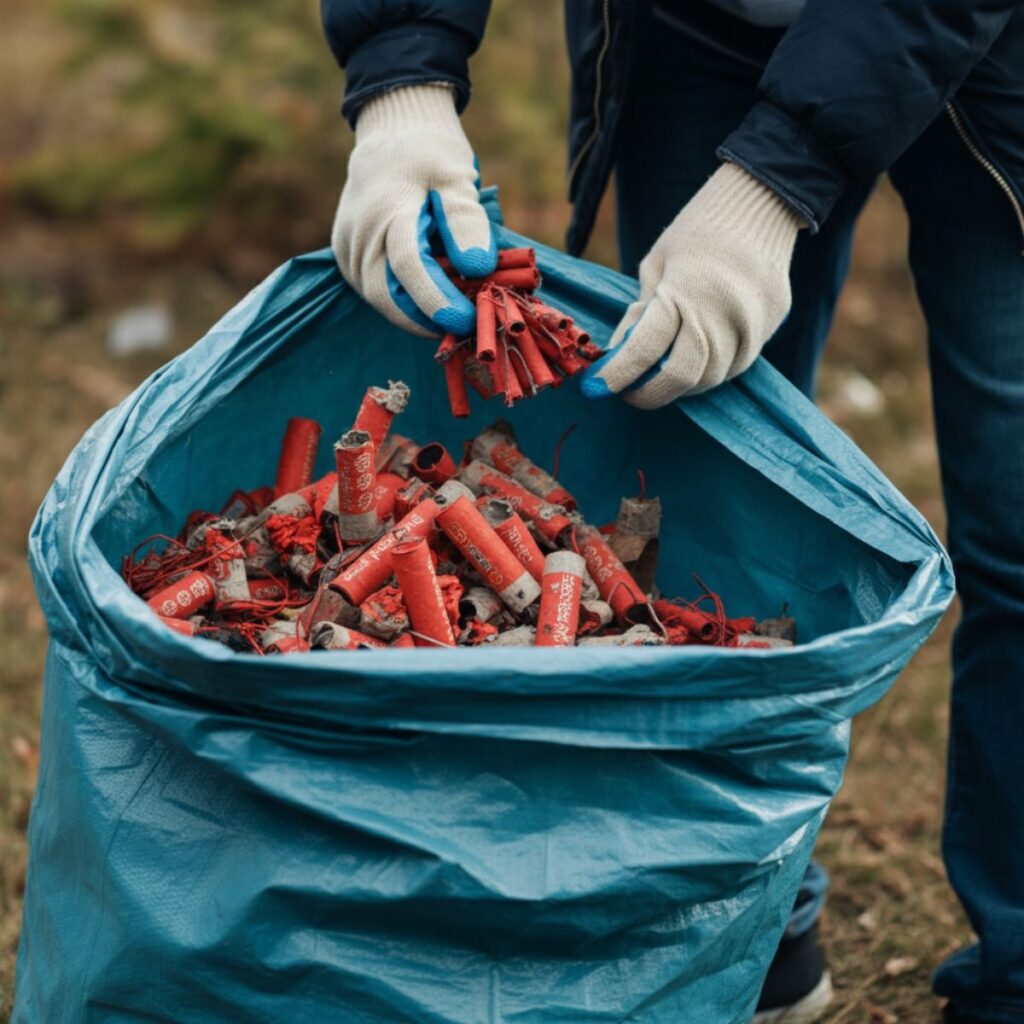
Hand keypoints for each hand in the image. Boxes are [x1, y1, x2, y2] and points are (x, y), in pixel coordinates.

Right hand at [332, 84, 496, 337]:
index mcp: (387, 208)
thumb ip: (466, 220)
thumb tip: (477, 268)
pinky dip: (406, 305)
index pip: (408, 264)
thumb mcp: (457, 176)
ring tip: (455, 314)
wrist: (390, 137)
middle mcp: (359, 234)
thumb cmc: (429, 155)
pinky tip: (435, 303)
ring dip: (418, 316)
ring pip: (381, 300)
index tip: (467, 319)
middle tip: (466, 327)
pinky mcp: (347, 261)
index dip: (437, 298)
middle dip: (427, 319)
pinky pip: (376, 293)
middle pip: (387, 295)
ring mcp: (348, 250)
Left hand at [582, 163, 803, 406]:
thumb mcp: (655, 264)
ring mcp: (750, 325)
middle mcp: (721, 314)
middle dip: (648, 394)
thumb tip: (618, 355)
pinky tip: (692, 359)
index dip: (618, 375)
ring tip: (658, 374)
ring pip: (709, 379)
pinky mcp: (768, 328)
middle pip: (680, 378)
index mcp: (684, 292)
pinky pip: (735, 366)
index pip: (645, 350)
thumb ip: (639, 313)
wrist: (762, 205)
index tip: (596, 388)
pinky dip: (708, 371)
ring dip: (678, 385)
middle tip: (629, 393)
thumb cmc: (697, 232)